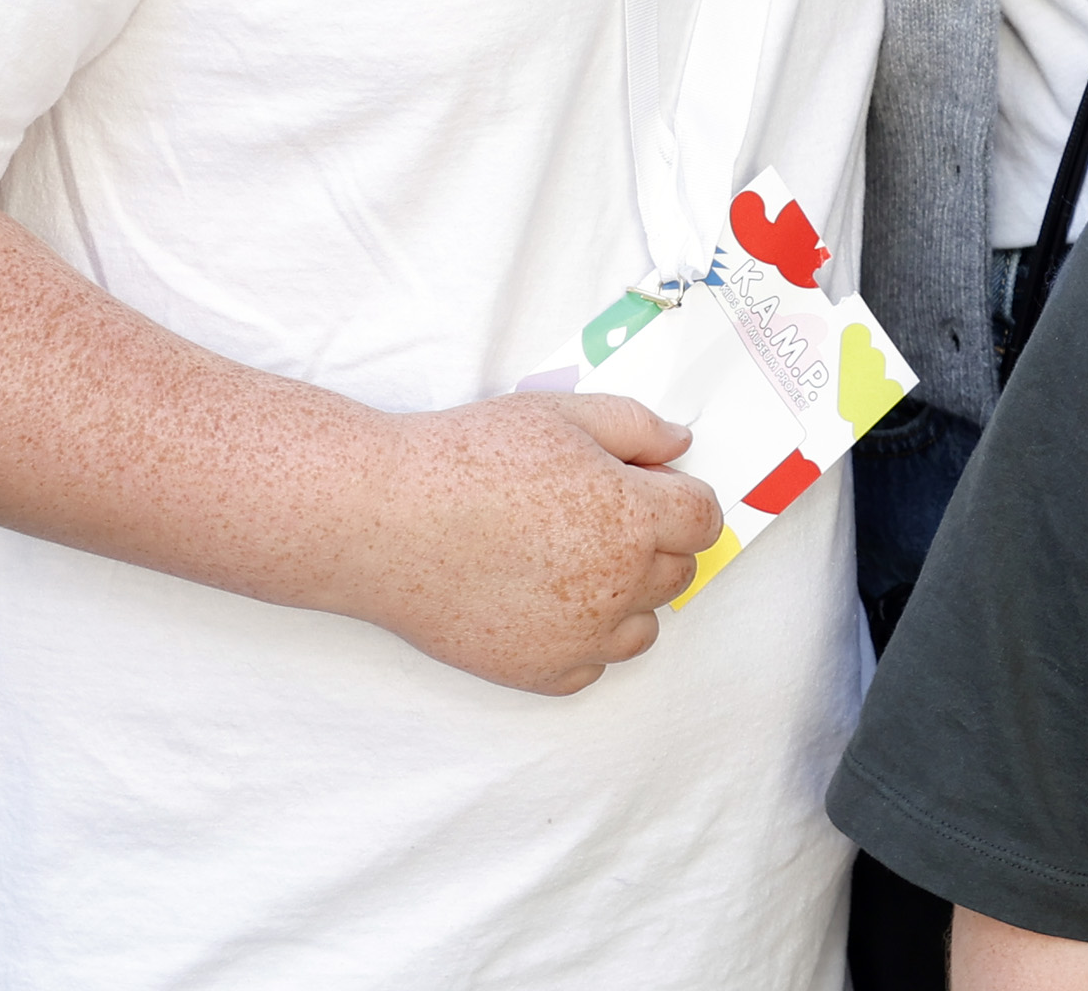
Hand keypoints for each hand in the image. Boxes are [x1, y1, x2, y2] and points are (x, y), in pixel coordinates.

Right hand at [334, 389, 720, 694]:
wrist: (383, 519)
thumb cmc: (469, 458)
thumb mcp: (563, 414)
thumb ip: (637, 427)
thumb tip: (682, 443)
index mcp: (633, 518)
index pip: (703, 519)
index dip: (683, 498)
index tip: (652, 488)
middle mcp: (617, 585)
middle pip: (677, 572)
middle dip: (655, 542)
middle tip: (598, 514)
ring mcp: (577, 637)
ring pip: (641, 629)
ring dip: (626, 597)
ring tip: (572, 561)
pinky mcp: (535, 673)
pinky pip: (589, 668)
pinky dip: (580, 641)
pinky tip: (544, 602)